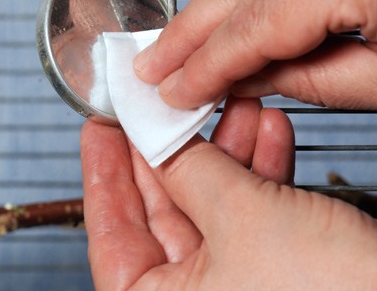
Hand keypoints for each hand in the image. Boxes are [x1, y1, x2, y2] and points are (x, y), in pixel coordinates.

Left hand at [80, 97, 376, 289]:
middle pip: (161, 215)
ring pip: (211, 209)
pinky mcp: (276, 274)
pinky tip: (269, 131)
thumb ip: (187, 170)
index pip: (111, 235)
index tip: (100, 128)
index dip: (103, 174)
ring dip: (225, 153)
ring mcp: (235, 288)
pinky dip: (259, 175)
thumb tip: (152, 137)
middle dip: (173, 150)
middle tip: (165, 104)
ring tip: (234, 105)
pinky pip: (251, 217)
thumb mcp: (240, 216)